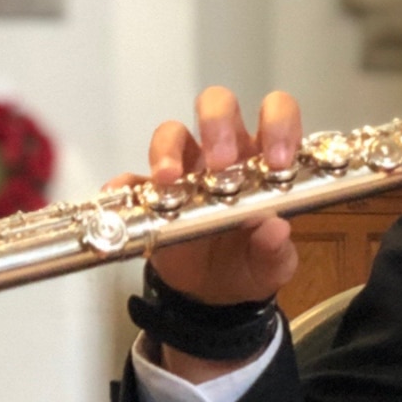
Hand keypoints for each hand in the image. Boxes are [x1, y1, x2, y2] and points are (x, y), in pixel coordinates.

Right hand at [104, 88, 302, 381]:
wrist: (213, 295)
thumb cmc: (250, 263)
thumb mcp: (272, 264)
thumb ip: (275, 249)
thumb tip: (275, 229)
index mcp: (263, 160)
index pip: (278, 115)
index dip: (279, 124)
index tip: (277, 159)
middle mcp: (224, 154)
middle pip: (219, 106)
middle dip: (218, 123)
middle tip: (220, 161)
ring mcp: (185, 170)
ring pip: (173, 133)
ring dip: (169, 149)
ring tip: (169, 178)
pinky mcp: (152, 195)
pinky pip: (132, 180)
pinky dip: (125, 186)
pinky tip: (121, 195)